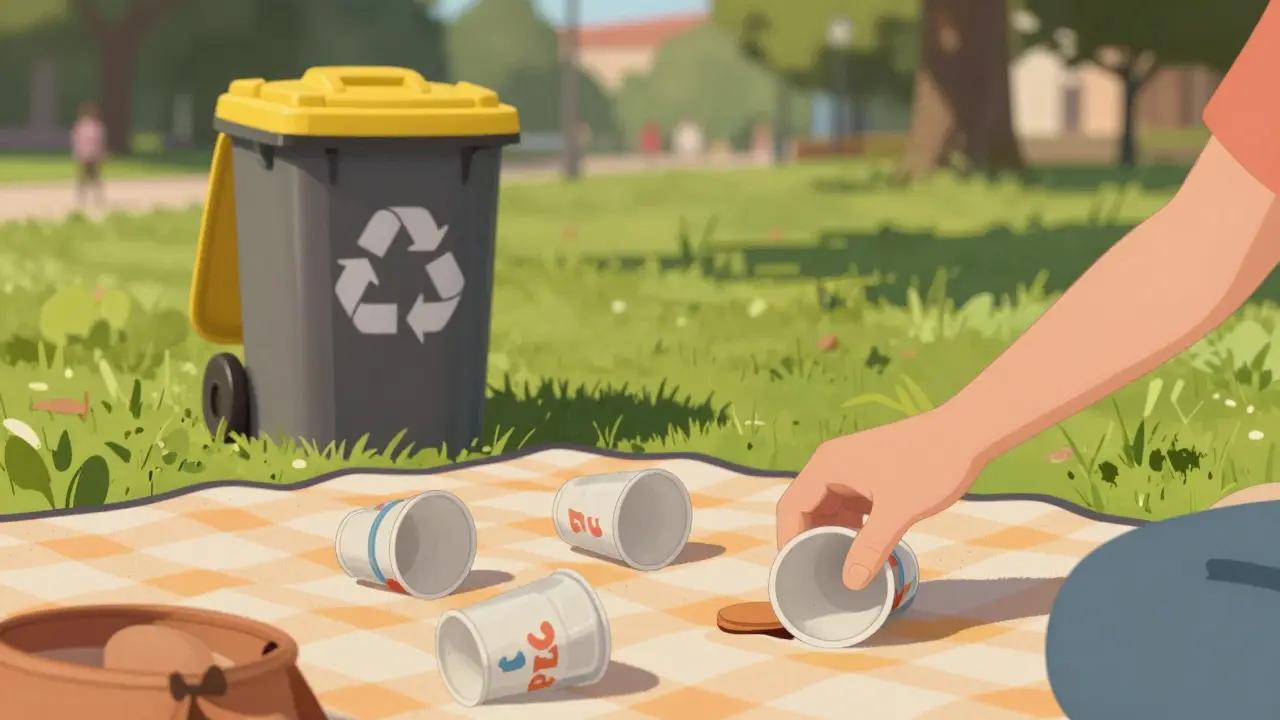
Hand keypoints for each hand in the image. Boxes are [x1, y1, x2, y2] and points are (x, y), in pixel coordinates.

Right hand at [776, 407, 985, 589]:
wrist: (966, 433)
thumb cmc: (930, 464)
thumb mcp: (898, 511)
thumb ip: (871, 547)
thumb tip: (850, 583)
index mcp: (827, 466)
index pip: (791, 507)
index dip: (788, 540)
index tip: (794, 572)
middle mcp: (832, 465)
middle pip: (806, 508)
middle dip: (810, 541)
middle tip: (817, 576)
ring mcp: (851, 469)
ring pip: (830, 509)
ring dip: (832, 536)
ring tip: (839, 568)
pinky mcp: (870, 475)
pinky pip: (850, 507)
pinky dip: (852, 529)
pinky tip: (863, 551)